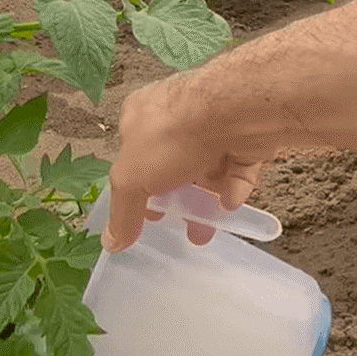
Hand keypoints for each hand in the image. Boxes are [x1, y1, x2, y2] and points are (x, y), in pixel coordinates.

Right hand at [102, 73, 277, 250]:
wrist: (234, 112)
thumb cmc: (173, 136)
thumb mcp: (132, 179)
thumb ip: (123, 212)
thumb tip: (111, 243)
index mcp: (141, 117)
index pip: (134, 155)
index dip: (138, 186)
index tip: (147, 214)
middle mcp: (177, 116)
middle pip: (173, 165)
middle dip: (177, 199)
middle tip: (181, 222)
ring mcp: (214, 124)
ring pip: (208, 169)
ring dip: (206, 200)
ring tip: (207, 228)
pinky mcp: (245, 135)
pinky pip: (237, 167)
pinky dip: (233, 188)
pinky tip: (229, 205)